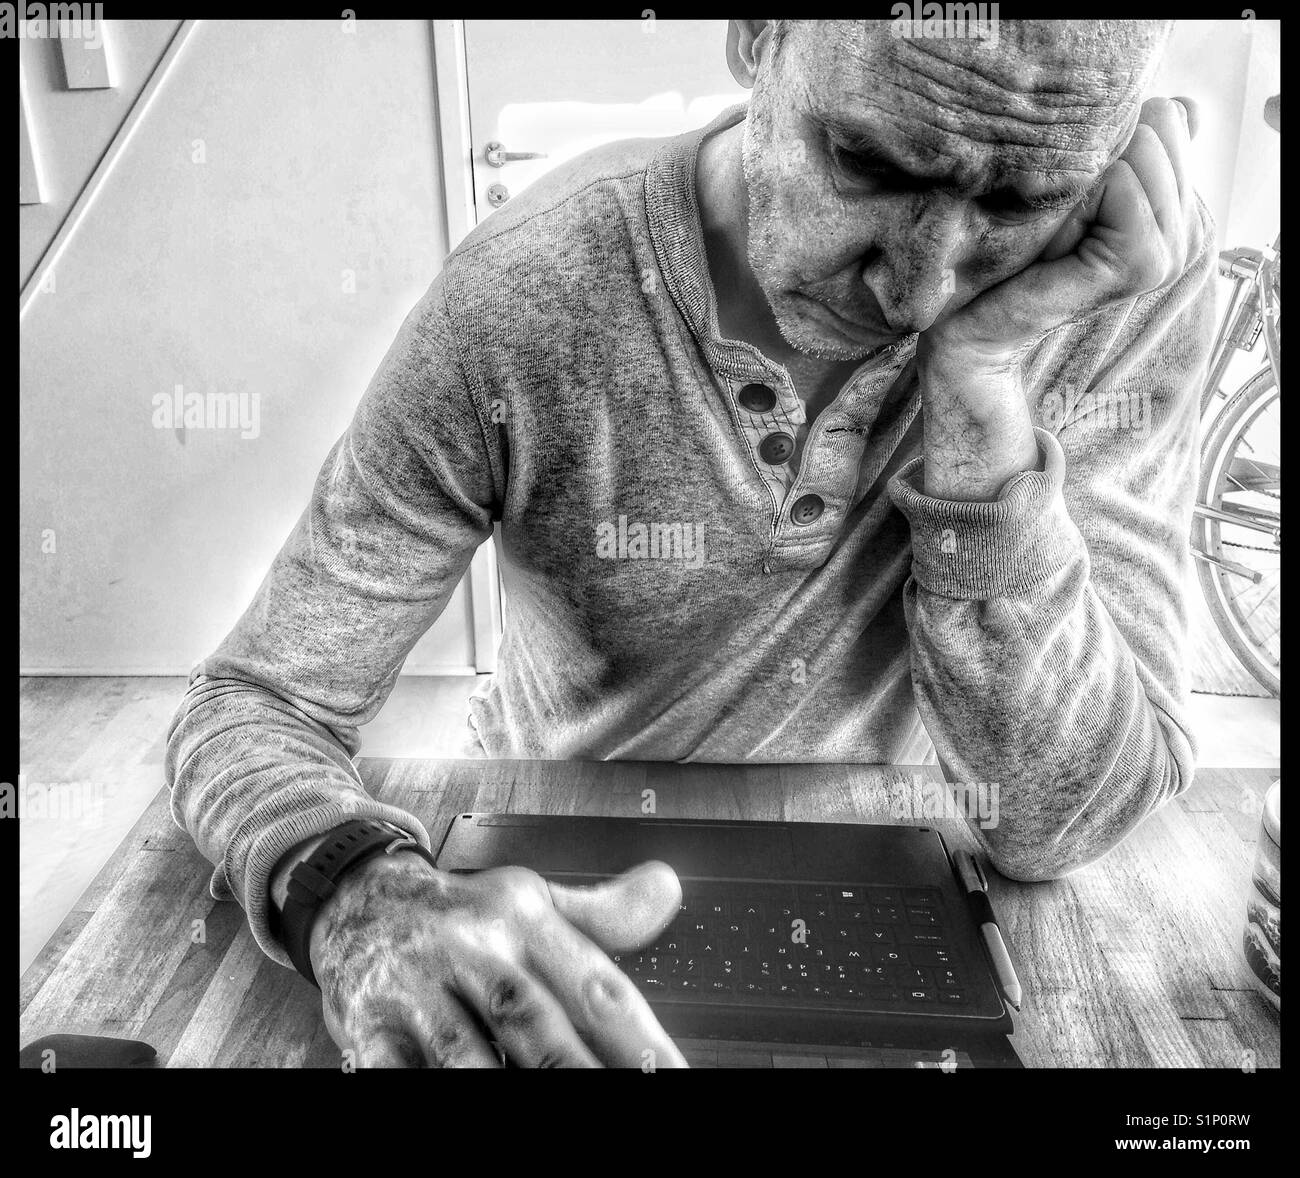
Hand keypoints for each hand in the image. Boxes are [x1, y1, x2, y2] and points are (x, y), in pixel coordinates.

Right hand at [307, 851, 687, 1067]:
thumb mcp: (533, 899)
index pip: (595, 986)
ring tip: (557, 1118)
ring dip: (504, 1089)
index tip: (673, 1078)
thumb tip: (669, 891)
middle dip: (579, 1075)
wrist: (357, 899)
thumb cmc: (462, 913)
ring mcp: (419, 989)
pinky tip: (465, 1099)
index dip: (641, 1040)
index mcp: (525, 920)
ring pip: (468, 1057)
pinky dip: (428, 1087)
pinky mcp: (370, 1026)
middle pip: (537, 1026)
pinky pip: (399, 1071)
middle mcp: (475, 948)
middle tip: (625, 1105)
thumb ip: (603, 912)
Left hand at [931, 96, 1199, 362]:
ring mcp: (1175, 249)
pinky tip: (1055, 249)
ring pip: (1141, 147)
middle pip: (1159, 123)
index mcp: (1179, 206)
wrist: (973, 326)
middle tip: (1061, 221)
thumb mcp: (1070, 188)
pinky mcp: (1147, 264)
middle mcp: (1189, 228)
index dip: (1103, 144)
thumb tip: (1185, 102)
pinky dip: (1076, 206)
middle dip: (1096, 160)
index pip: (1169, 115)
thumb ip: (1127, 146)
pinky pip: (1122, 182)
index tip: (1071, 201)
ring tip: (1056, 237)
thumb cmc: (1010, 255)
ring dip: (1082, 185)